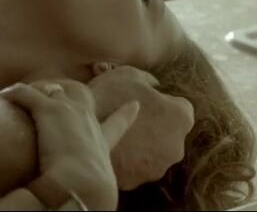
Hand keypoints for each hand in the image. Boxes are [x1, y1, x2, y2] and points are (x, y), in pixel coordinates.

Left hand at [0, 80, 138, 210]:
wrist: (83, 185)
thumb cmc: (88, 194)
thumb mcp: (96, 192)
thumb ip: (92, 193)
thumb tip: (90, 210)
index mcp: (101, 142)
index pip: (116, 124)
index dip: (125, 114)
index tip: (134, 104)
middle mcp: (88, 121)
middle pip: (80, 96)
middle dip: (66, 93)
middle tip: (51, 94)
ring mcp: (69, 111)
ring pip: (51, 89)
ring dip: (35, 92)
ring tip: (17, 97)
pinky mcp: (48, 109)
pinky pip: (25, 93)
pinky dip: (11, 93)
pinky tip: (0, 97)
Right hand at [88, 65, 194, 188]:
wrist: (76, 132)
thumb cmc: (107, 97)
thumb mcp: (130, 74)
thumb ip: (150, 80)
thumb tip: (156, 86)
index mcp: (181, 118)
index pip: (181, 106)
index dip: (161, 101)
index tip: (145, 100)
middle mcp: (177, 146)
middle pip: (169, 133)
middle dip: (155, 126)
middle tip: (131, 118)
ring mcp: (157, 168)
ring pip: (153, 154)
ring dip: (142, 146)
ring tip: (119, 136)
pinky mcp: (137, 181)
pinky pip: (135, 169)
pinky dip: (127, 161)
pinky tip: (111, 150)